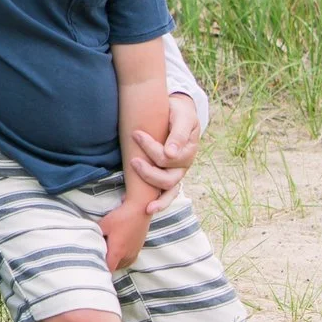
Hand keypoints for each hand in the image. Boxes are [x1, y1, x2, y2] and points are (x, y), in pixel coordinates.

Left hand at [99, 200, 149, 271]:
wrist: (139, 211)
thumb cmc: (121, 217)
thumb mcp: (103, 224)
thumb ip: (94, 234)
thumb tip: (86, 239)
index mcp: (117, 251)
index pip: (108, 269)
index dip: (101, 271)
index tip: (94, 269)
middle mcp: (127, 255)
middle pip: (115, 268)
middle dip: (106, 266)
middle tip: (97, 261)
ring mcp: (134, 253)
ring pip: (122, 265)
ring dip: (115, 263)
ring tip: (106, 257)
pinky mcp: (138, 249)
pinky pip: (128, 261)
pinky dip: (122, 260)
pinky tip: (117, 254)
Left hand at [128, 93, 201, 215]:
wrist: (177, 112)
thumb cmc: (178, 113)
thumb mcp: (182, 116)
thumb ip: (178, 133)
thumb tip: (171, 154)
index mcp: (188, 150)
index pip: (168, 157)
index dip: (151, 148)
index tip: (136, 134)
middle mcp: (184, 165)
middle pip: (168, 179)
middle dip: (148, 172)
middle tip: (132, 160)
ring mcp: (177, 172)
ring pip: (168, 190)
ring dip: (151, 189)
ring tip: (134, 183)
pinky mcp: (169, 176)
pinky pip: (168, 195)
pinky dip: (159, 204)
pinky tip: (146, 209)